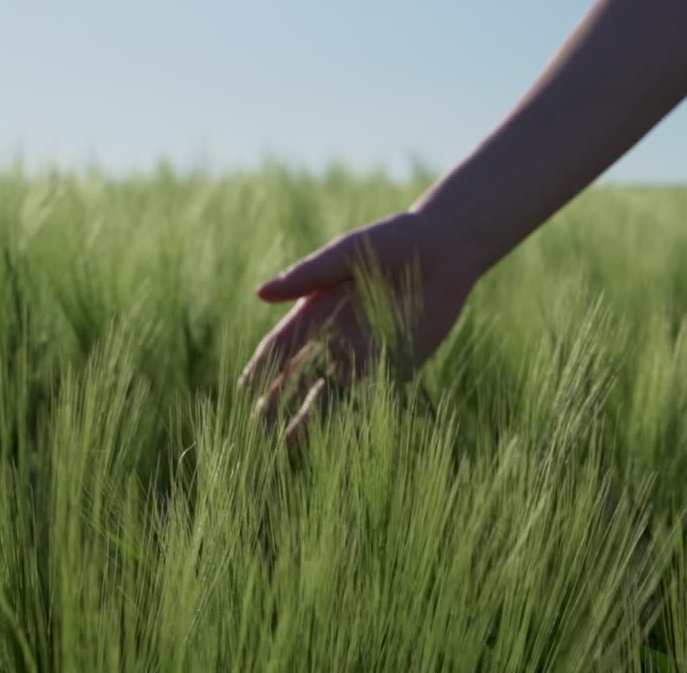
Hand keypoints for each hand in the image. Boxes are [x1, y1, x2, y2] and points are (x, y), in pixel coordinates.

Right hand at [237, 209, 476, 447]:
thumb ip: (307, 275)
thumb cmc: (391, 242)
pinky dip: (357, 418)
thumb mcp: (345, 254)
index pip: (280, 347)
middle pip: (300, 376)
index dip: (260, 369)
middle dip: (278, 402)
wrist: (445, 249)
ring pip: (332, 392)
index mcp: (315, 310)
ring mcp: (365, 354)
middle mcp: (336, 337)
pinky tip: (341, 440)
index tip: (241, 394)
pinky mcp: (397, 364)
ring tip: (288, 444)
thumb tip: (260, 294)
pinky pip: (373, 396)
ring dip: (311, 419)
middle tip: (257, 429)